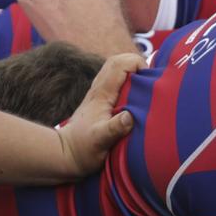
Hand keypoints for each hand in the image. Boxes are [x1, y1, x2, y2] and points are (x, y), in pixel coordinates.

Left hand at [56, 52, 142, 175]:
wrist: (65, 154)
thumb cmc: (83, 150)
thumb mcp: (100, 141)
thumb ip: (115, 128)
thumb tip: (130, 117)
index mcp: (102, 94)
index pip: (119, 64)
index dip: (138, 63)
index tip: (151, 78)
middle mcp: (99, 89)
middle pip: (117, 61)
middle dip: (137, 63)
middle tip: (151, 79)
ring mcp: (98, 94)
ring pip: (115, 69)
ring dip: (132, 71)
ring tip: (146, 86)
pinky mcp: (99, 101)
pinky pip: (114, 81)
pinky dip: (127, 81)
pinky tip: (135, 96)